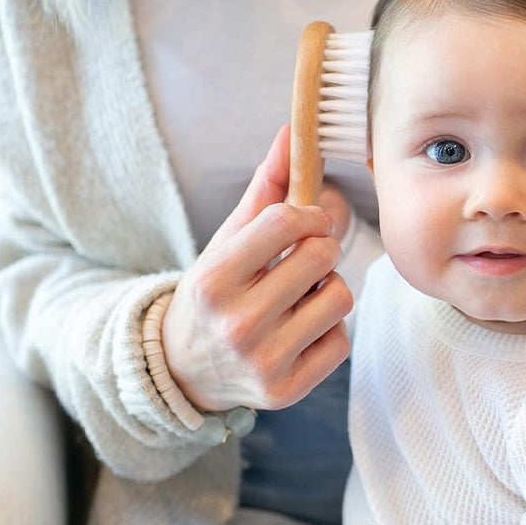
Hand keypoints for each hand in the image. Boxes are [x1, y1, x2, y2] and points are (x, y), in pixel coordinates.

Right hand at [162, 126, 352, 412]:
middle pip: (321, 256)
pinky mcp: (285, 391)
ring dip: (329, 290)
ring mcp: (262, 363)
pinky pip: (341, 342)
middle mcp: (235, 324)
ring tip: (301, 296)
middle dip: (319, 249)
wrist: (184, 369)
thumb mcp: (226, 240)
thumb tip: (292, 132)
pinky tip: (301, 330)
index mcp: (213, 280)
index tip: (308, 221)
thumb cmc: (214, 292)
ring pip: (340, 298)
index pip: (285, 221)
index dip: (308, 213)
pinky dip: (329, 331)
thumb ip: (264, 189)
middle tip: (302, 261)